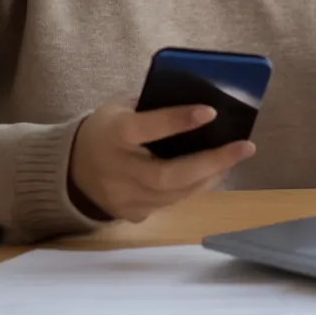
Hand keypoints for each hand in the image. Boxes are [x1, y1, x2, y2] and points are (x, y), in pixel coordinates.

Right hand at [68, 98, 255, 222]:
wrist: (71, 171)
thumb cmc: (104, 129)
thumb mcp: (119, 108)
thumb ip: (152, 106)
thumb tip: (199, 100)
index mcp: (113, 134)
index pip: (146, 128)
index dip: (177, 120)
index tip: (210, 111)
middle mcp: (118, 171)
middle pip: (168, 174)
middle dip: (211, 161)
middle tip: (245, 146)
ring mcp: (125, 198)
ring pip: (175, 194)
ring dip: (210, 175)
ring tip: (235, 157)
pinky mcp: (133, 214)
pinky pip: (171, 203)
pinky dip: (195, 188)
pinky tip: (214, 173)